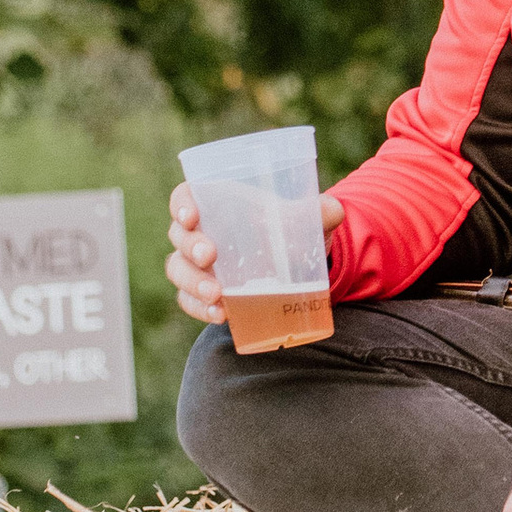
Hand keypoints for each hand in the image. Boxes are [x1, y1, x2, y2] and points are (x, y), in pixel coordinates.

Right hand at [166, 180, 340, 329]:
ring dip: (192, 282)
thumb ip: (322, 211)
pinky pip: (189, 301)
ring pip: (178, 270)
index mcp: (218, 202)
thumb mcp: (307, 218)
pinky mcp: (203, 293)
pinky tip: (220, 314)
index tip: (191, 216)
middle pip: (179, 236)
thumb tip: (332, 211)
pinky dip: (200, 309)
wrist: (296, 263)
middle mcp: (202, 231)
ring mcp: (198, 265)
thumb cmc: (291, 229)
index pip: (185, 197)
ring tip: (216, 295)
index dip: (181, 204)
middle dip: (190, 246)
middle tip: (210, 256)